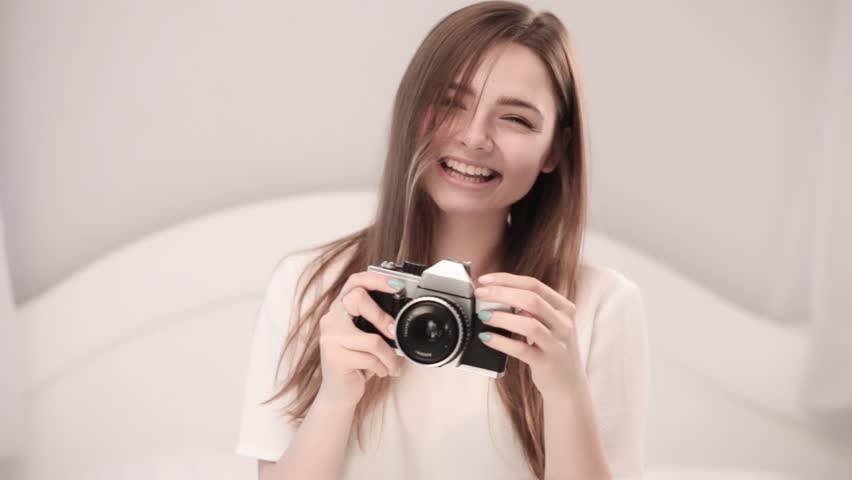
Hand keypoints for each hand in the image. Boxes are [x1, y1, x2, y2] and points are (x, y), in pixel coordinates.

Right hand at [316, 272, 404, 409]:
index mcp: (340, 309)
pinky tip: (381, 372)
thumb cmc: (357, 362)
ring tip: (393, 365)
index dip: (376, 278)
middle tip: (393, 332)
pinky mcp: (334, 356)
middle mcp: (331, 318)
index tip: (397, 284)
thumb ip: (376, 323)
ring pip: (372, 339)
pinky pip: (370, 358)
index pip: (355, 281)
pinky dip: (383, 367)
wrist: (340, 393)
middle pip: (358, 298)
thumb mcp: (367, 338)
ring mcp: (330, 337)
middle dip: (382, 316)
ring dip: (389, 356)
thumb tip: (403, 315)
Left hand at [474, 272, 581, 398]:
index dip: (507, 279)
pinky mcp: (547, 363)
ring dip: (502, 317)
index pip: (535, 285)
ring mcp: (557, 344)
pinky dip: (501, 342)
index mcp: (564, 308)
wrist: (568, 384)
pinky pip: (522, 349)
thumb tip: (496, 293)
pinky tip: (487, 337)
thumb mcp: (549, 324)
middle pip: (531, 299)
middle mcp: (563, 323)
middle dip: (501, 293)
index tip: (485, 280)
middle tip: (480, 294)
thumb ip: (531, 309)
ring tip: (483, 315)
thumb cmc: (552, 349)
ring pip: (529, 324)